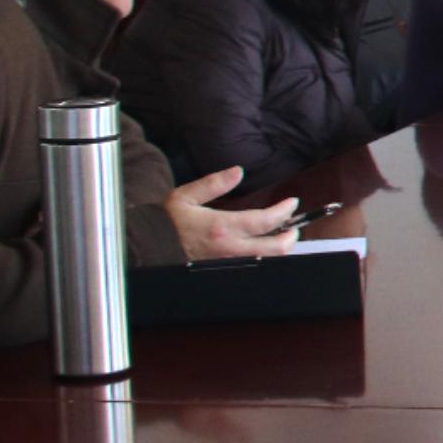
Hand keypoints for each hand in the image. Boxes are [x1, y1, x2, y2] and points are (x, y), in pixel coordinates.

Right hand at [163, 166, 301, 260]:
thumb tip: (238, 171)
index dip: (283, 211)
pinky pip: (251, 266)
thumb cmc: (167, 221)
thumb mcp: (186, 196)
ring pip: (266, 261)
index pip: (264, 221)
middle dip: (290, 237)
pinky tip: (263, 248)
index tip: (292, 202)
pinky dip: (263, 258)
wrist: (148, 247)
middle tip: (294, 226)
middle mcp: (229, 248)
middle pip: (274, 248)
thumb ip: (214, 183)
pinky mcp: (223, 270)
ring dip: (279, 249)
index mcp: (222, 227)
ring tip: (282, 236)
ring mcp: (227, 263)